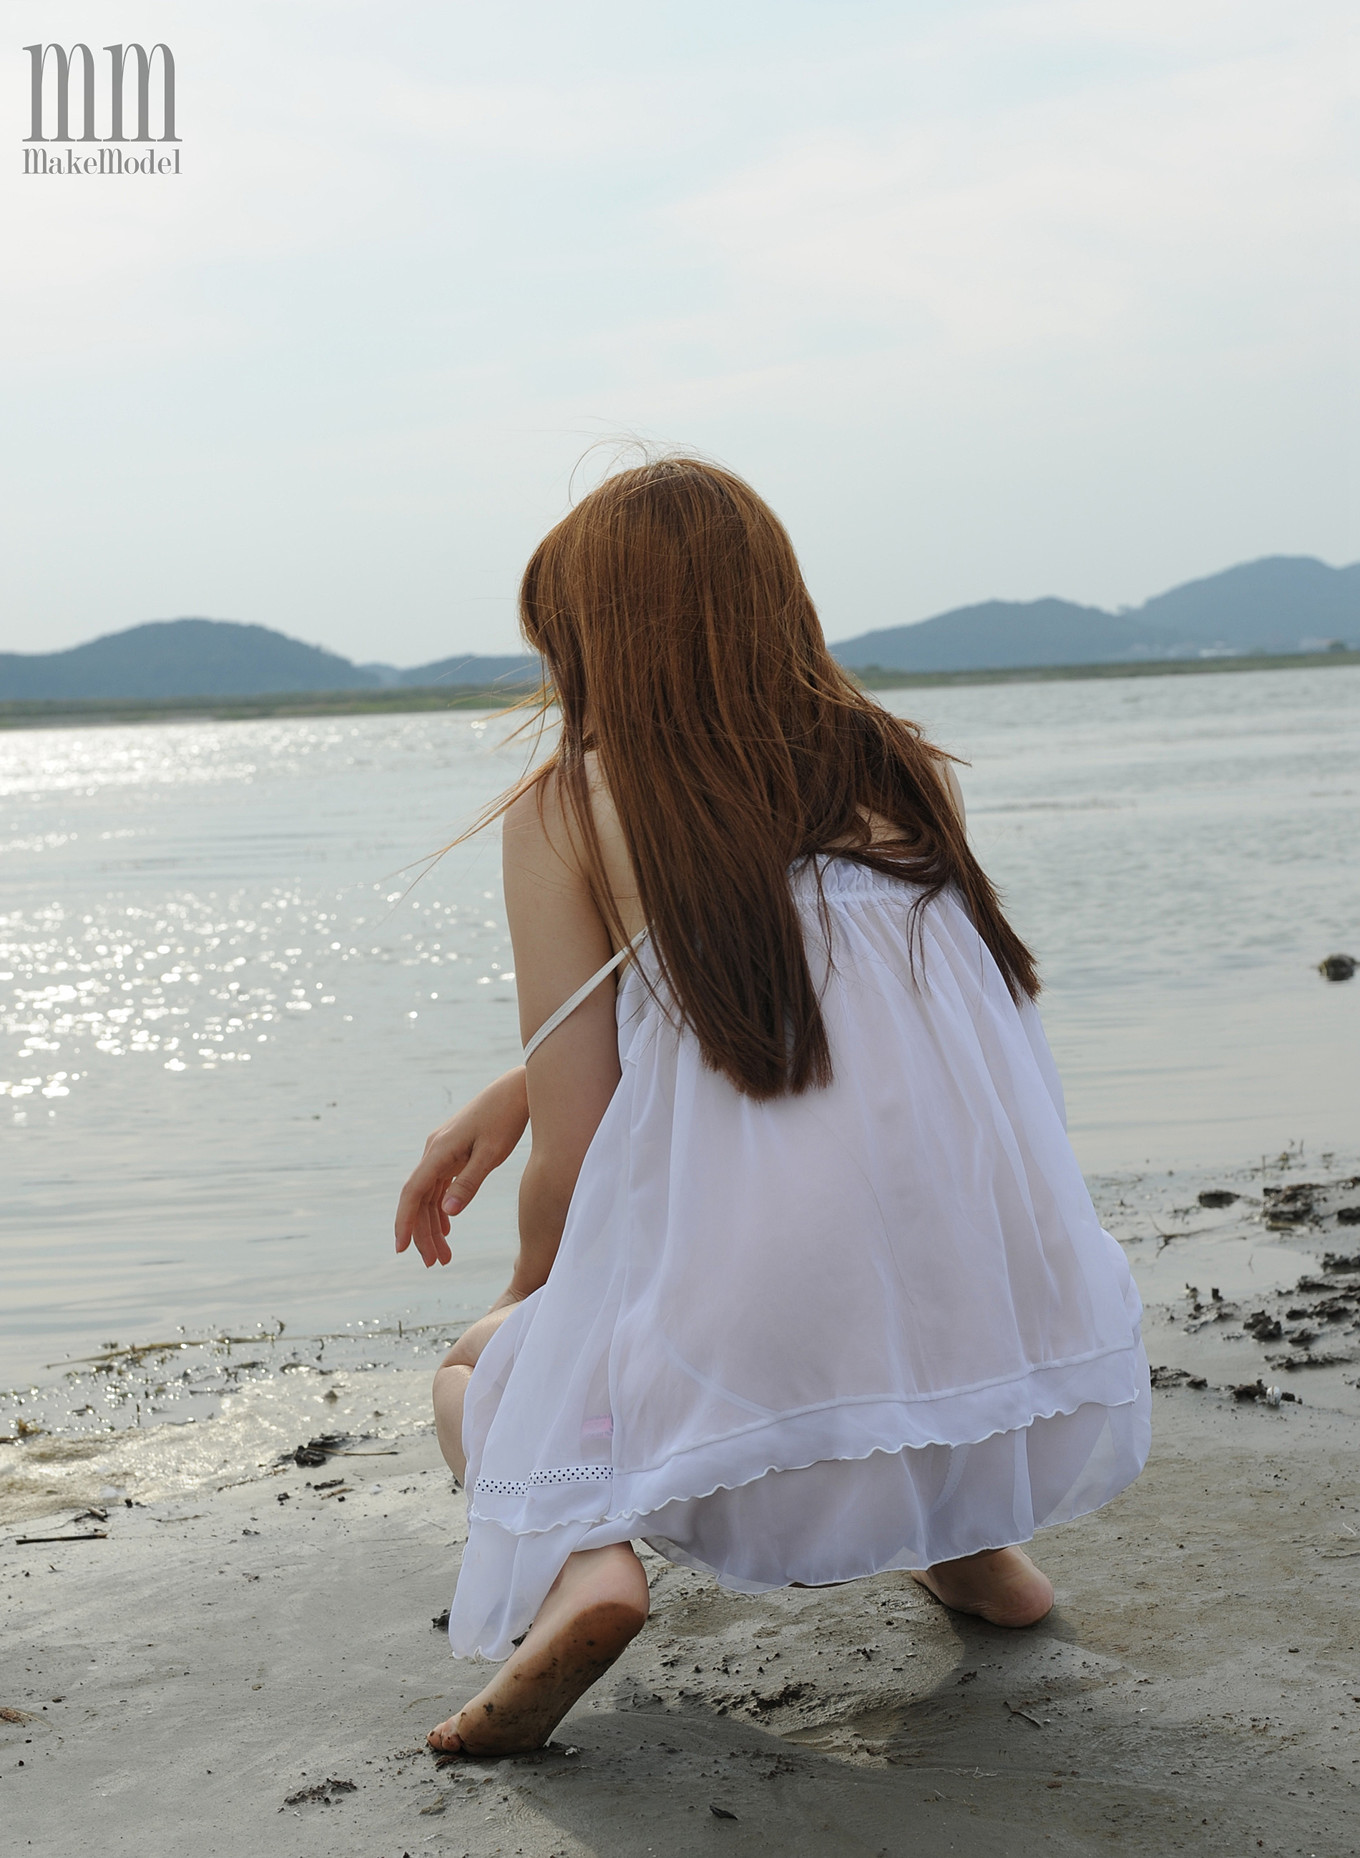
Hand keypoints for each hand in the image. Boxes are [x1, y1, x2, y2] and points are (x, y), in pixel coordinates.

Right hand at [394, 1067, 529, 1267]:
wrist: (516, 1090)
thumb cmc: (506, 1119)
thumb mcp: (492, 1153)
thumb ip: (470, 1183)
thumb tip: (448, 1213)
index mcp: (439, 1150)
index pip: (413, 1192)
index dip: (405, 1221)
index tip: (401, 1248)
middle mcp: (434, 1151)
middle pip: (419, 1199)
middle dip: (423, 1233)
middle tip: (435, 1264)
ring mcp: (441, 1151)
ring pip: (429, 1195)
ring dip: (434, 1226)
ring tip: (444, 1257)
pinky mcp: (452, 1152)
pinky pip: (439, 1186)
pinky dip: (442, 1209)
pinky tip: (447, 1230)